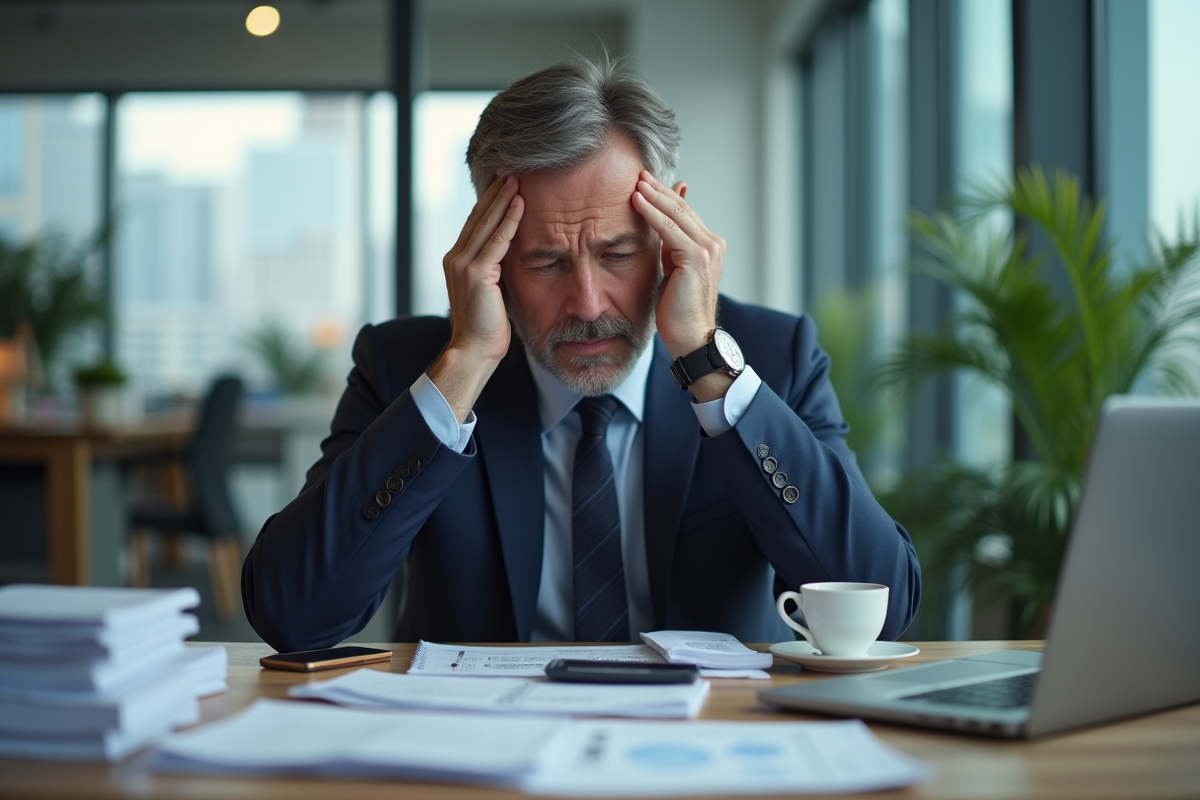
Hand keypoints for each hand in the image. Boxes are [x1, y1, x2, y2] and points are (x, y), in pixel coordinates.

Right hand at [428, 175, 523, 420]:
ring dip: (503, 199)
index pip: (475, 224)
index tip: (504, 183)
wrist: (473, 351)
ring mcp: (463, 265)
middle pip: (478, 217)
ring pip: (486, 223)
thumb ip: (494, 270)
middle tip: (512, 169)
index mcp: (457, 261)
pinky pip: (497, 241)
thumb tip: (511, 255)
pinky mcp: (476, 274)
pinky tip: (520, 204)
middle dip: (496, 192)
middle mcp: (455, 258)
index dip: (489, 202)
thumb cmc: (486, 328)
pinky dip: (509, 221)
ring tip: (518, 178)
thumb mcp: (489, 292)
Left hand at [631, 171, 732, 401]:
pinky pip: (669, 229)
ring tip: (635, 182)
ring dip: (654, 196)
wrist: (691, 337)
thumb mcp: (672, 269)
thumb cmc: (678, 309)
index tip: (644, 181)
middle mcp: (713, 243)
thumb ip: (669, 244)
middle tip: (638, 173)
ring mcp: (708, 250)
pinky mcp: (697, 258)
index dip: (664, 194)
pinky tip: (637, 202)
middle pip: (681, 207)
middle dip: (658, 189)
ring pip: (676, 213)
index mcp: (709, 245)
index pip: (684, 211)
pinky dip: (652, 213)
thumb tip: (661, 222)